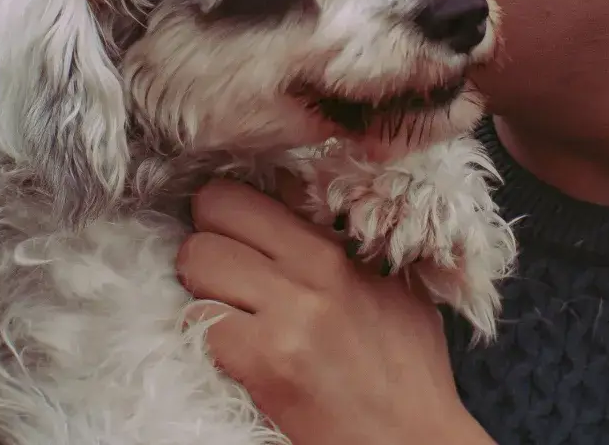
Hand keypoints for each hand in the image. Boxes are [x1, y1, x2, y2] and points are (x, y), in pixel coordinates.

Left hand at [177, 179, 494, 444]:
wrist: (412, 439)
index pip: (254, 189)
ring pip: (196, 258)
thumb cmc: (405, 370)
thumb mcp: (389, 286)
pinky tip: (229, 348)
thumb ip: (340, 242)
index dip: (228, 211)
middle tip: (223, 274)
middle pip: (214, 209)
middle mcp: (312, 269)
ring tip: (225, 311)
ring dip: (199, 286)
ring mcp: (287, 314)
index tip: (232, 233)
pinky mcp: (265, 361)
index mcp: (337, 248)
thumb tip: (289, 199)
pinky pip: (198, 319)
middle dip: (207, 240)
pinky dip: (203, 332)